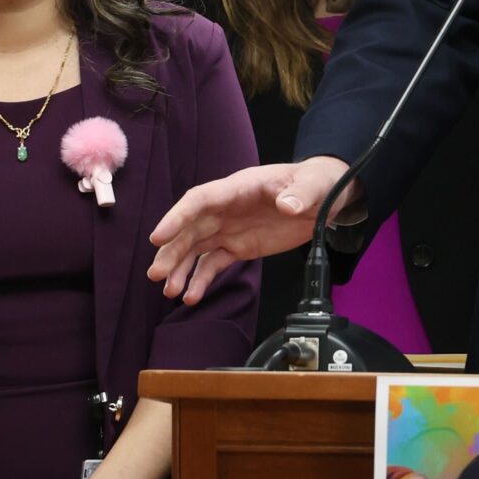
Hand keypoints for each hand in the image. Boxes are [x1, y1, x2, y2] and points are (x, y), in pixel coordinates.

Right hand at [147, 155, 350, 303]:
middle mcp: (226, 209)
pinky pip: (213, 263)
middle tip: (157, 274)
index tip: (158, 237)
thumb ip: (299, 194)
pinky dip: (201, 279)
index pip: (199, 200)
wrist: (322, 198)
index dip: (177, 217)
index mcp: (237, 188)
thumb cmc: (312, 182)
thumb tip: (289, 205)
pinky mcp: (238, 247)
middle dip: (171, 250)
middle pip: (190, 229)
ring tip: (170, 291)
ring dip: (180, 268)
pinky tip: (192, 296)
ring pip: (196, 249)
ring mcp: (229, 229)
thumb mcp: (312, 184)